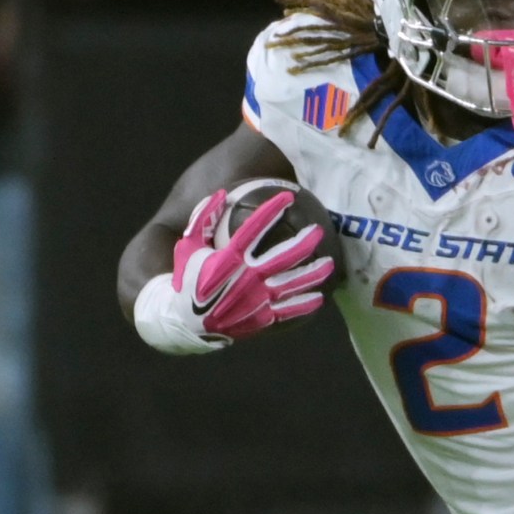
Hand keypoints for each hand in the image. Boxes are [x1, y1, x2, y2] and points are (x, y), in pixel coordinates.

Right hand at [133, 188, 331, 353]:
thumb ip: (203, 219)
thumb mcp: (187, 247)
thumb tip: (221, 192)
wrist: (183, 321)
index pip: (254, 228)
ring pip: (292, 284)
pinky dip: (304, 304)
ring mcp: (255, 299)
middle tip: (318, 230)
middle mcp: (245, 277)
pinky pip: (288, 311)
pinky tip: (320, 297)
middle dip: (304, 242)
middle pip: (283, 257)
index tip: (288, 196)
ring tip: (330, 262)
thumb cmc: (187, 279)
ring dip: (313, 273)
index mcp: (227, 258)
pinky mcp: (260, 319)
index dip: (272, 210)